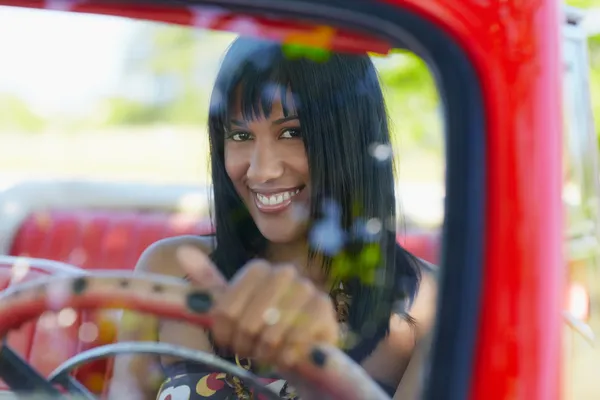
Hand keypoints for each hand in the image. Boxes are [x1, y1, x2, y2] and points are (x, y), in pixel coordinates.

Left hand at [177, 245, 390, 399]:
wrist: (302, 346)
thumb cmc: (264, 327)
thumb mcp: (233, 308)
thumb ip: (209, 284)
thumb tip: (183, 251)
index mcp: (259, 269)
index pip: (225, 307)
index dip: (223, 331)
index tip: (228, 340)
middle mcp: (284, 272)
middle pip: (247, 321)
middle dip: (245, 344)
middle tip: (250, 351)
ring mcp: (307, 288)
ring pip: (271, 332)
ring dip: (265, 352)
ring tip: (268, 353)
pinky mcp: (324, 308)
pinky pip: (295, 339)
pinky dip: (286, 355)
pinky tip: (287, 355)